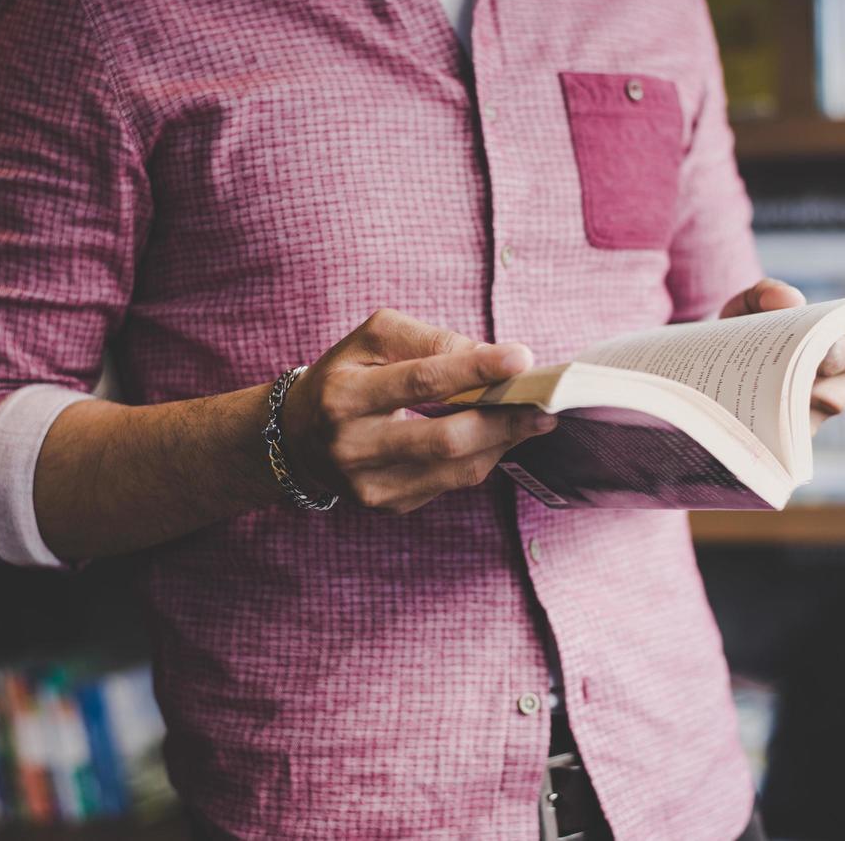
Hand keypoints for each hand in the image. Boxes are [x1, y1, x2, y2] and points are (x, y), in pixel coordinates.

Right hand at [277, 309, 556, 513]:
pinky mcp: (388, 505)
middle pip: (444, 439)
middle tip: (544, 405)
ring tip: (533, 419)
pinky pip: (450, 483)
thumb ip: (430, 341)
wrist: (300, 437)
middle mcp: (352, 447)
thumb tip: (489, 357)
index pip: (419, 381)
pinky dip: (481, 457)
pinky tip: (496, 437)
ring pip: (455, 469)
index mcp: (344, 396)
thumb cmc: (347, 374)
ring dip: (502, 442)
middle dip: (502, 421)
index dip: (475, 370)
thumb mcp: (373, 339)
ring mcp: (370, 485)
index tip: (522, 358)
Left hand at [721, 278, 844, 435]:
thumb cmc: (744, 330)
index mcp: (829, 351)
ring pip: (810, 423)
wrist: (709, 362)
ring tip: (761, 394)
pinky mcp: (784, 439)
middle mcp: (826, 388)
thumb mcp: (750, 305)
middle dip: (814, 388)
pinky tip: (749, 414)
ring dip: (789, 408)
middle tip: (786, 377)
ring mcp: (807, 417)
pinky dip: (771, 428)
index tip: (821, 353)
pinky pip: (787, 440)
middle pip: (837, 396)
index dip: (840, 355)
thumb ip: (766, 293)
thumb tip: (789, 300)